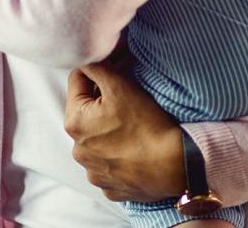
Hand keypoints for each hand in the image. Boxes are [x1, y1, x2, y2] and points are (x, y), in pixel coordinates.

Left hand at [64, 61, 185, 201]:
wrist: (173, 164)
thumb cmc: (145, 123)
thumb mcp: (119, 86)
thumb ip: (95, 67)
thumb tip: (86, 59)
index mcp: (74, 123)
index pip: (77, 83)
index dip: (97, 75)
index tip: (116, 76)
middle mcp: (77, 150)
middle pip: (86, 113)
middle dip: (100, 104)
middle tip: (127, 103)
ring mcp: (93, 172)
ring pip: (96, 140)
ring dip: (107, 132)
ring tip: (132, 129)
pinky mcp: (109, 187)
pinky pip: (108, 165)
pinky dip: (118, 156)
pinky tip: (134, 151)